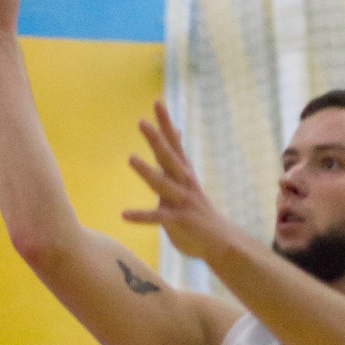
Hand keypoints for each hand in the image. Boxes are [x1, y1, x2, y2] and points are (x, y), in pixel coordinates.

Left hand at [124, 102, 232, 262]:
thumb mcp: (187, 179)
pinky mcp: (179, 220)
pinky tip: (124, 214)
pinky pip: (157, 217)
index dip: (165, 123)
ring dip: (147, 171)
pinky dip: (140, 216)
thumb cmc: (198, 210)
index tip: (157, 103)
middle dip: (155, 139)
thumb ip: (176, 157)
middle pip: (168, 157)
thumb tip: (175, 131)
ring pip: (162, 183)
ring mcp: (183, 201)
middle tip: (141, 123)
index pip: (173, 143)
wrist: (220, 242)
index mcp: (183, 172)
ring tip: (130, 159)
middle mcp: (184, 182)